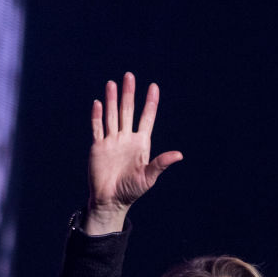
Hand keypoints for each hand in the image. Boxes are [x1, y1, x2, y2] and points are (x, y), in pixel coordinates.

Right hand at [85, 72, 182, 234]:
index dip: (150, 103)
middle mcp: (126, 139)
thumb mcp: (148, 177)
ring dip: (111, 100)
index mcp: (141, 144)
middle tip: (129, 75)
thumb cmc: (132, 191)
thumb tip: (179, 154)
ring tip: (112, 83)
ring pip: (112, 115)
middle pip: (127, 111)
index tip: (153, 86)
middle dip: (128, 94)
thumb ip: (161, 163)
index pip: (146, 119)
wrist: (110, 201)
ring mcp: (112, 141)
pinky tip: (99, 103)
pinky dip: (97, 116)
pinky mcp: (98, 147)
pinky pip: (98, 128)